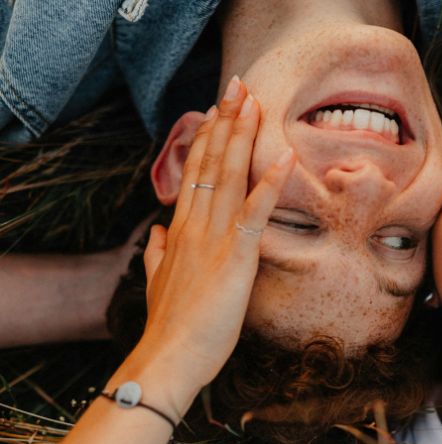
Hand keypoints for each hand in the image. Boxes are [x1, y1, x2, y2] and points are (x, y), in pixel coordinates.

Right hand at [138, 79, 294, 386]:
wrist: (169, 357)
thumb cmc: (169, 326)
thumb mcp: (156, 283)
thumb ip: (155, 254)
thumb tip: (153, 233)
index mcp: (179, 230)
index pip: (195, 172)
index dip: (207, 138)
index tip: (217, 110)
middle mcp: (194, 225)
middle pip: (211, 162)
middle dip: (225, 121)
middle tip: (238, 86)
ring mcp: (214, 237)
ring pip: (230, 175)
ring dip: (243, 136)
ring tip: (254, 100)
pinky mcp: (236, 255)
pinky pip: (257, 211)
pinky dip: (271, 182)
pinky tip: (287, 156)